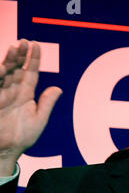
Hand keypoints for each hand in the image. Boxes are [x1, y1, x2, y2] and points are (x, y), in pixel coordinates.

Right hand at [0, 39, 61, 175]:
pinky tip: (1, 67)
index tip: (36, 45)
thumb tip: (58, 88)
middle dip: (20, 55)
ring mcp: (0, 94)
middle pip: (16, 68)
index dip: (33, 59)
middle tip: (24, 41)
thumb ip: (46, 103)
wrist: (5, 151)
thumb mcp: (38, 120)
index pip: (30, 72)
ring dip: (8, 61)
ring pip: (4, 73)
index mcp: (25, 94)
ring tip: (14, 48)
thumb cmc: (22, 137)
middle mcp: (12, 91)